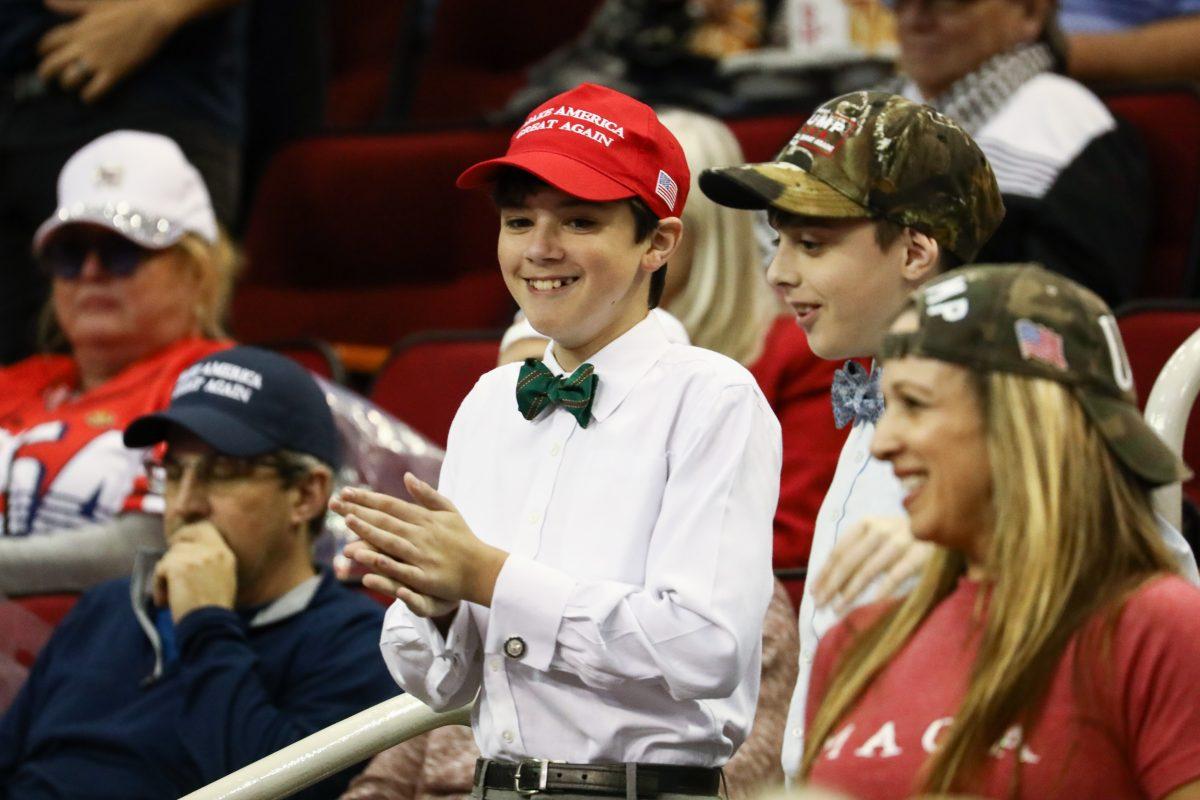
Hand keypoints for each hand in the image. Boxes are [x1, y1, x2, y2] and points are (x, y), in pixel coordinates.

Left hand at [38, 0, 182, 102]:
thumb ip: (70, 5)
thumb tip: (46, 3)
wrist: (153, 16)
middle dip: (45, 76)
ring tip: (72, 89)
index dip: (42, 52)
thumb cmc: (127, 7)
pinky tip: (89, 99)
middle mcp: (83, 45)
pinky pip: (93, 91)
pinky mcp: (115, 72)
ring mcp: (98, 60)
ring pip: (69, 79)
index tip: (44, 56)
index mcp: (77, 28)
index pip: (48, 42)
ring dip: (67, 86)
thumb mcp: (94, 4)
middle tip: (48, 82)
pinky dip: (88, 98)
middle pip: (52, 64)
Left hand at [153, 520, 236, 621]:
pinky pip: (160, 569)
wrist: (209, 625)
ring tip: (170, 596)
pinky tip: (165, 601)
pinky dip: (158, 585)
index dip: (189, 534)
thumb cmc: (214, 610)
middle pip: (183, 540)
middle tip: (168, 570)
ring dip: (165, 574)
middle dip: (172, 554)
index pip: (205, 528)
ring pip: (170, 556)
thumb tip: (188, 557)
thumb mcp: (223, 580)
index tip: (180, 545)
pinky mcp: (178, 566)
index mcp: (225, 554)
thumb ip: (211, 563)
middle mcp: (212, 551)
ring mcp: (195, 557)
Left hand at [329, 473, 508, 613]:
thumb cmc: (463, 539)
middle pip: (386, 520)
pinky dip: (386, 563)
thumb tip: (407, 477)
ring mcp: (423, 556)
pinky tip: (368, 557)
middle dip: (359, 511)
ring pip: (391, 541)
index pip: (390, 504)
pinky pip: (403, 569)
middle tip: (335, 503)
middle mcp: (421, 534)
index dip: (367, 498)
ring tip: (347, 521)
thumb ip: (427, 495)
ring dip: (369, 531)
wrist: (482, 568)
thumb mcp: (449, 510)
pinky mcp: (426, 577)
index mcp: (424, 518)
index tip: (346, 492)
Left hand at [812, 516, 932, 612]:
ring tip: (838, 608)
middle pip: (849, 561)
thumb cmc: (902, 537)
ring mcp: (902, 540)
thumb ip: (856, 549)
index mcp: (867, 523)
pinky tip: (870, 605)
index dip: (824, 571)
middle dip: (831, 584)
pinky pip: (896, 576)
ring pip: (868, 569)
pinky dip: (882, 591)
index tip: (813, 590)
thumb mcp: (877, 534)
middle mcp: (882, 529)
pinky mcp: (920, 554)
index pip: (839, 550)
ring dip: (850, 591)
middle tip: (820, 604)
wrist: (944, 526)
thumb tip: (828, 578)